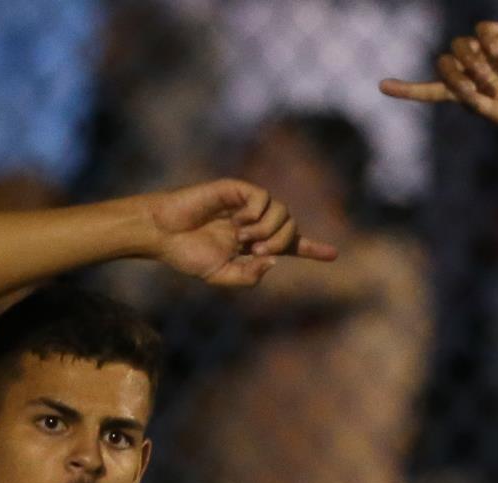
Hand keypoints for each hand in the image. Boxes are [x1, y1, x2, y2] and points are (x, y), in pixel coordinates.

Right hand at [144, 179, 337, 287]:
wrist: (163, 234)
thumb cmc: (187, 255)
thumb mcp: (221, 276)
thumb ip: (248, 277)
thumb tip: (273, 261)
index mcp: (253, 244)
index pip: (290, 245)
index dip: (312, 249)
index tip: (333, 255)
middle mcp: (254, 223)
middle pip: (291, 227)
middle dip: (284, 242)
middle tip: (258, 251)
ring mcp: (245, 205)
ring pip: (282, 212)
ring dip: (269, 230)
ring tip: (243, 239)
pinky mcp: (235, 189)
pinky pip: (263, 198)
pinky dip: (256, 214)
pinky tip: (237, 222)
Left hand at [380, 21, 497, 127]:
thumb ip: (478, 107)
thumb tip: (457, 90)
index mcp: (469, 94)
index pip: (432, 91)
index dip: (407, 90)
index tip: (383, 87)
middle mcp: (472, 71)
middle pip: (442, 64)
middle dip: (456, 75)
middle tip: (480, 86)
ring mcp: (484, 51)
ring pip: (458, 47)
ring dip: (472, 63)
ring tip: (495, 74)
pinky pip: (479, 32)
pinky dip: (487, 46)